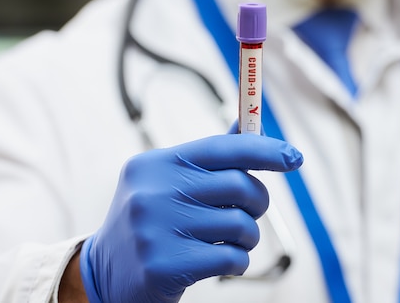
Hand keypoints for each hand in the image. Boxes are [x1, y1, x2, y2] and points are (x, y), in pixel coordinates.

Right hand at [79, 134, 302, 302]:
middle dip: (257, 201)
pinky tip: (220, 262)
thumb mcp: (170, 182)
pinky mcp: (163, 266)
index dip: (263, 149)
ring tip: (230, 241)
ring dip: (248, 236)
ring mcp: (155, 229)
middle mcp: (152, 192)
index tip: (294, 157)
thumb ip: (209, 159)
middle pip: (238, 185)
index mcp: (156, 163)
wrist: (105, 273)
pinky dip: (239, 260)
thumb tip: (250, 126)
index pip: (221, 147)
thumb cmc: (153, 220)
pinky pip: (232, 257)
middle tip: (251, 211)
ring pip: (240, 225)